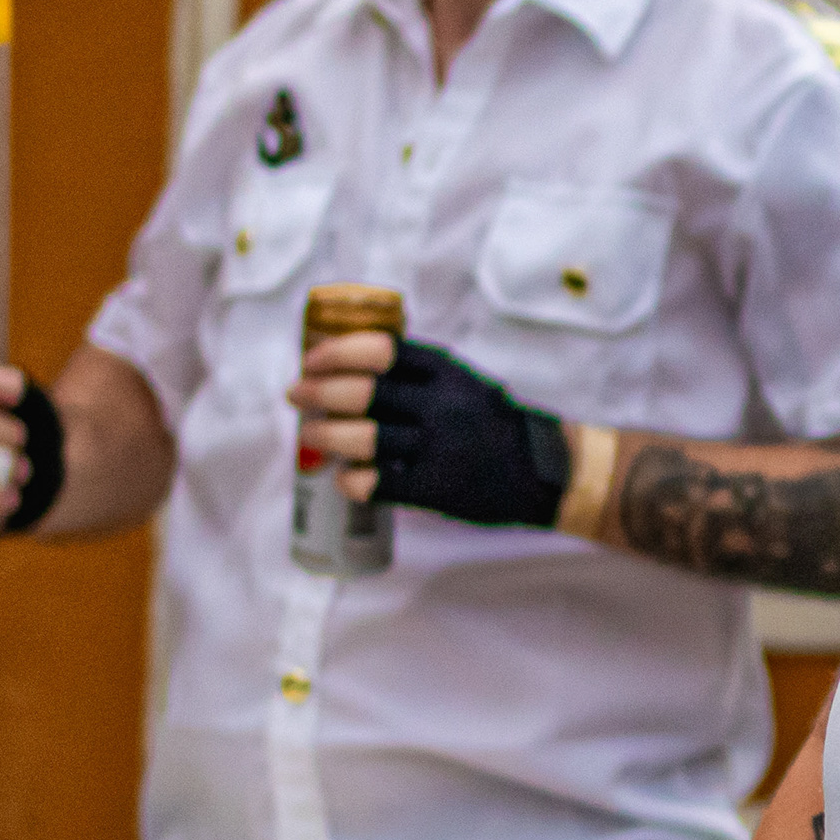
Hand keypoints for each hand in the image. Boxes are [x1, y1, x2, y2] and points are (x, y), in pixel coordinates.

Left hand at [291, 336, 571, 524]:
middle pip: (362, 392)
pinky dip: (352, 480)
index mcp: (447, 373)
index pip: (381, 350)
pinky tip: (344, 477)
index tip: (311, 358)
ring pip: (362, 438)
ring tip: (309, 434)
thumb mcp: (465, 383)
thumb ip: (419, 374)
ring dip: (324, 434)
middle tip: (296, 394)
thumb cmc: (493, 424)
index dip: (337, 352)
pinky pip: (377, 484)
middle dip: (317, 391)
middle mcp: (441, 406)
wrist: (544, 472)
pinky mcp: (436, 489)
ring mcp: (438, 449)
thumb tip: (348, 365)